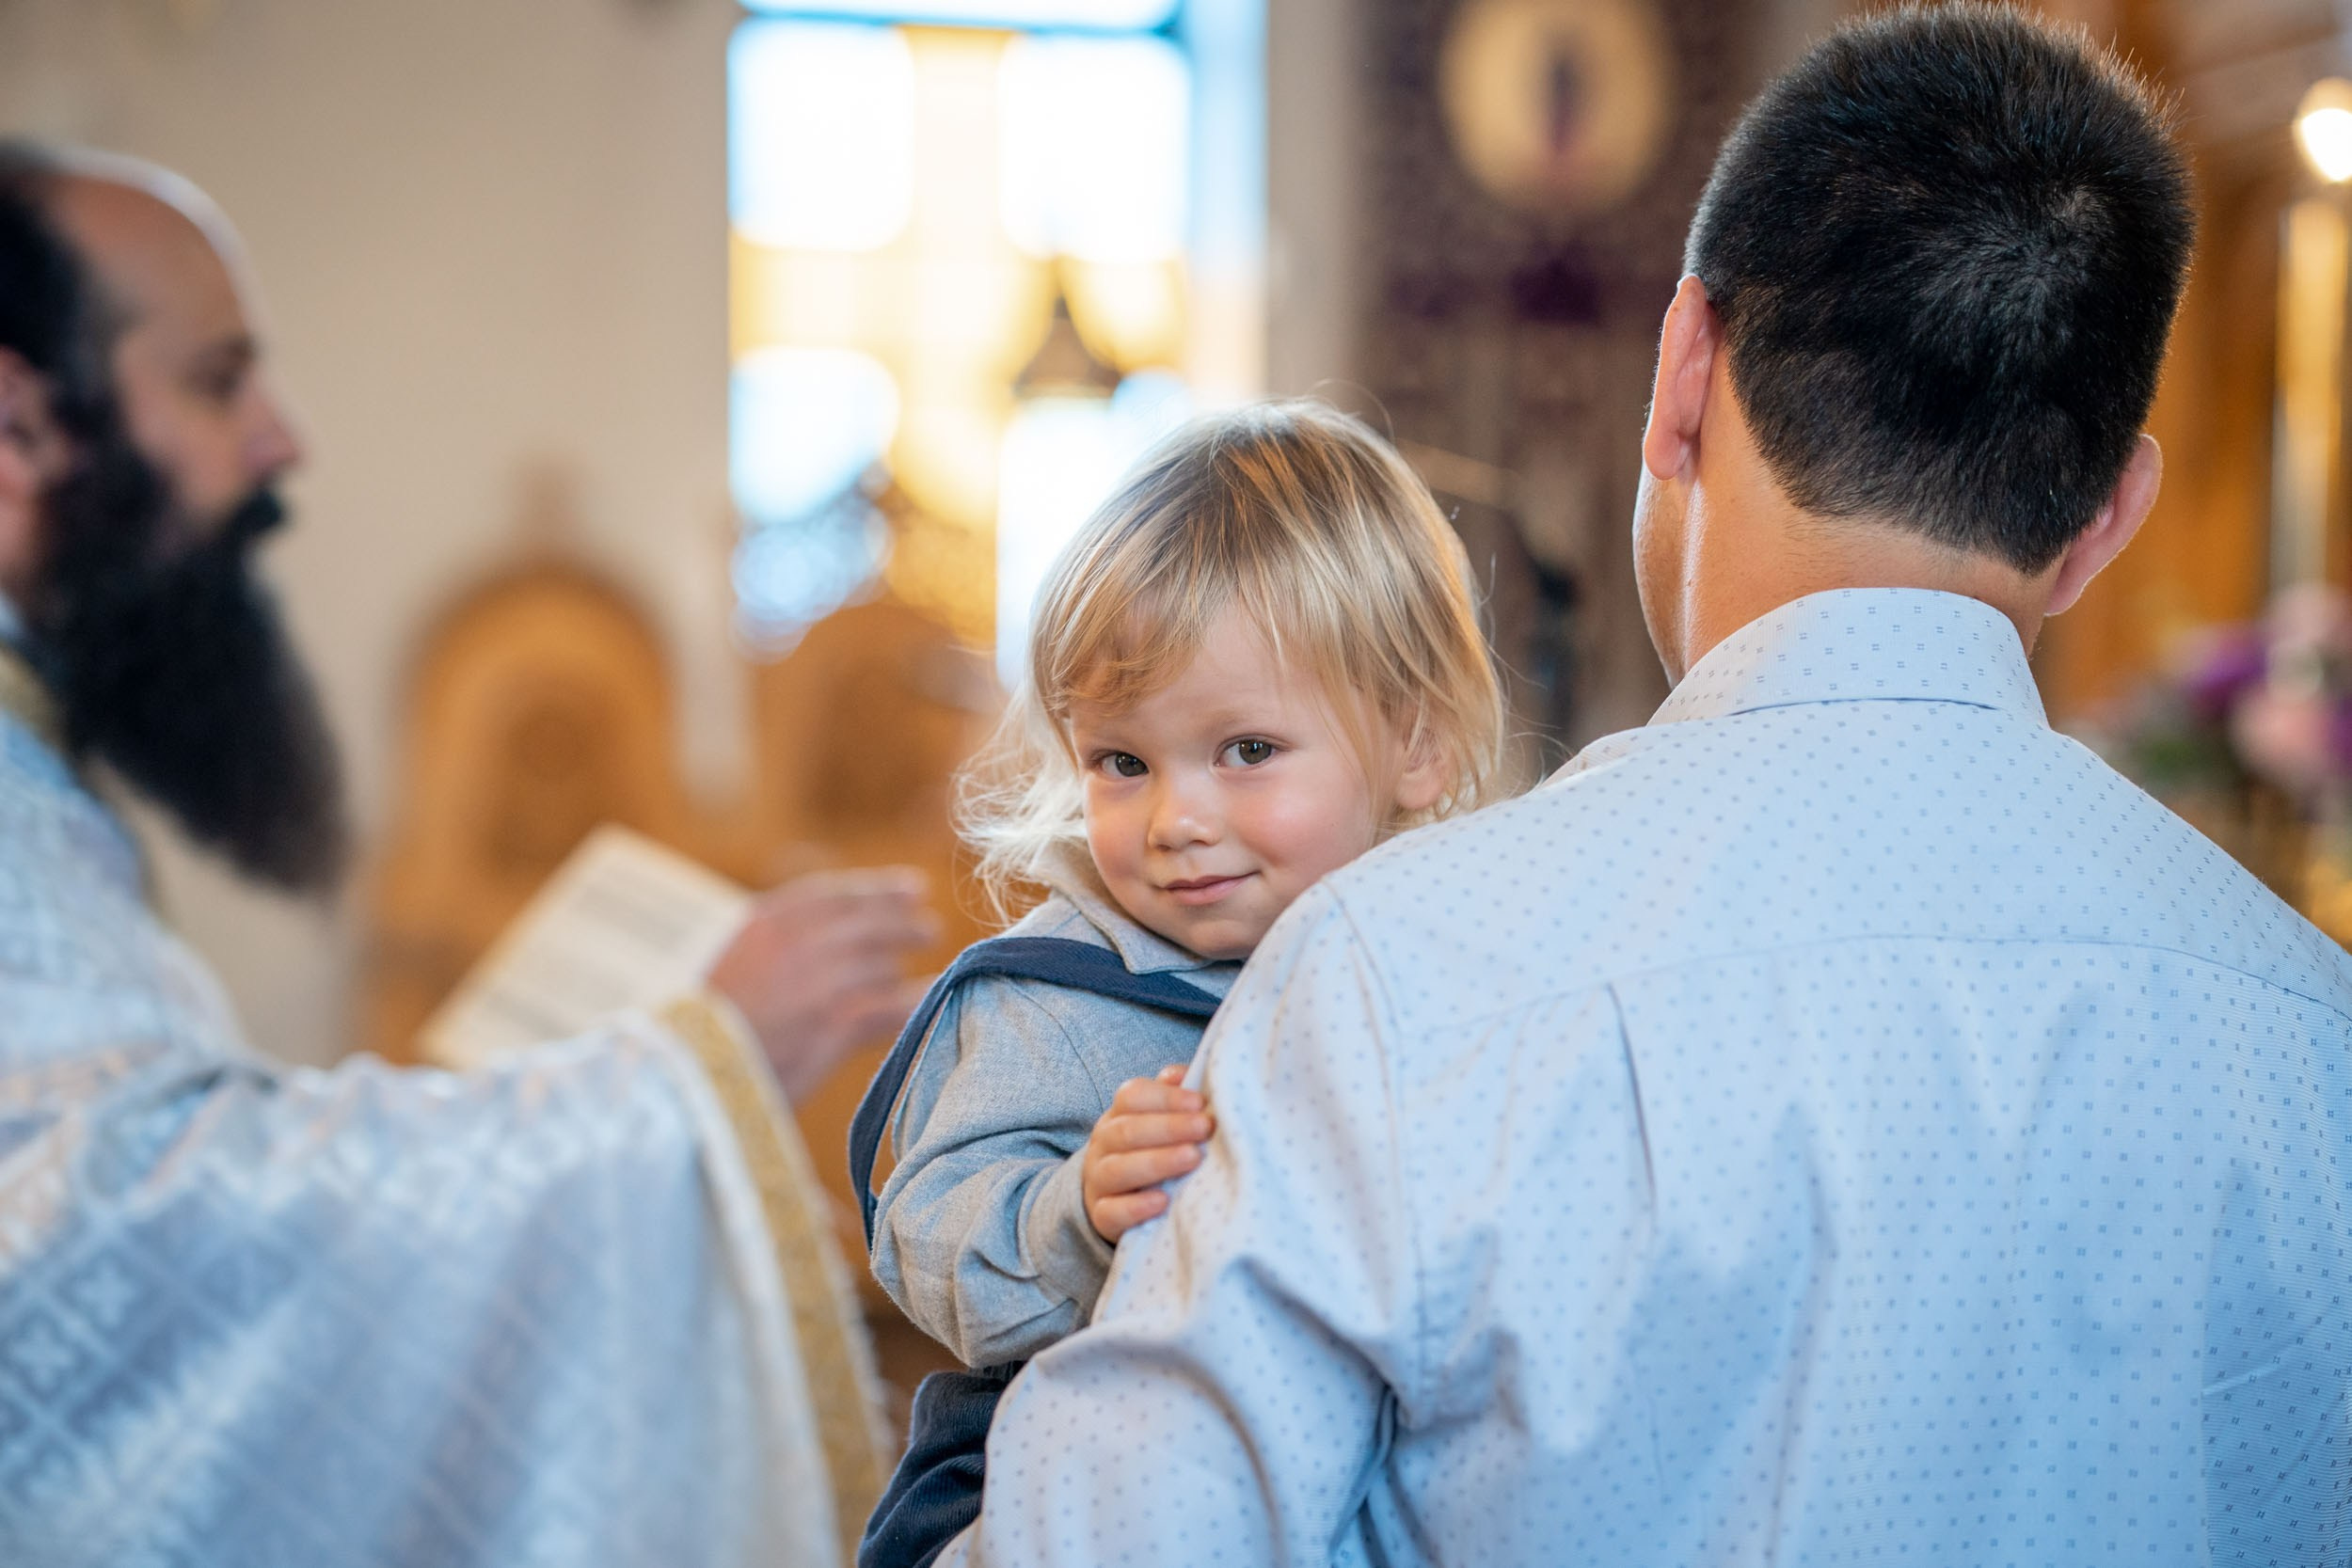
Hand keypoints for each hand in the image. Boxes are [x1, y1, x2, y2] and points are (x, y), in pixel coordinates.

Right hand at [705, 866, 938, 1103]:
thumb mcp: (724, 968)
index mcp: (763, 924)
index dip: (875, 891)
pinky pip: (891, 1007)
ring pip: (881, 963)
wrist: (683, 1072)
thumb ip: (765, 952)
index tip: (908, 888)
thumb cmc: (694, 1031)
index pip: (832, 896)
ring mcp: (821, 981)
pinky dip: (914, 1002)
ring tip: (932, 963)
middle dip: (900, 921)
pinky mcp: (836, 1023)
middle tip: (927, 923)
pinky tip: (933, 1001)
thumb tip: (801, 949)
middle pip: (866, 923)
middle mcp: (799, 943)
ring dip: (905, 962)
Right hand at [1082, 1065, 1213, 1242]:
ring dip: (1157, 1161)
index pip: (1131, 1096)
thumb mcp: (1157, 1121)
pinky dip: (1136, 1207)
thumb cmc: (1148, 1152)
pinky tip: (1163, 1201)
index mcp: (1117, 1116)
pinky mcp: (1101, 1216)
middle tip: (1205, 1127)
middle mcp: (1103, 1145)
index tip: (1199, 1102)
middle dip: (1169, 1127)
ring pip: (1118, 1169)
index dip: (1165, 1097)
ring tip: (1192, 1158)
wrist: (1115, 1200)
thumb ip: (1171, 1096)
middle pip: (1127, 1130)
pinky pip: (1112, 1212)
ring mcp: (1098, 1181)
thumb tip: (1185, 1074)